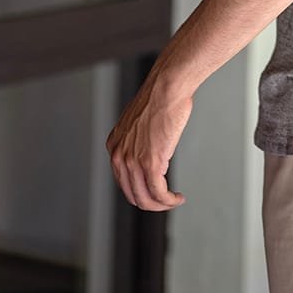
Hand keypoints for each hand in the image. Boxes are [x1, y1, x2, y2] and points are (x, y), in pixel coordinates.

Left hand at [106, 75, 192, 211]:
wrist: (167, 87)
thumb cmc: (160, 98)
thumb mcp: (140, 122)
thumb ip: (138, 139)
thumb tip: (151, 149)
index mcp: (115, 146)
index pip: (123, 181)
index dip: (140, 189)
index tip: (156, 190)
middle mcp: (119, 156)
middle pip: (132, 194)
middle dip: (150, 202)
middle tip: (166, 200)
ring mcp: (133, 161)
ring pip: (145, 198)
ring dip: (161, 204)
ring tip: (174, 200)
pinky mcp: (151, 163)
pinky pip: (158, 193)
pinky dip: (169, 200)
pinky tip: (177, 197)